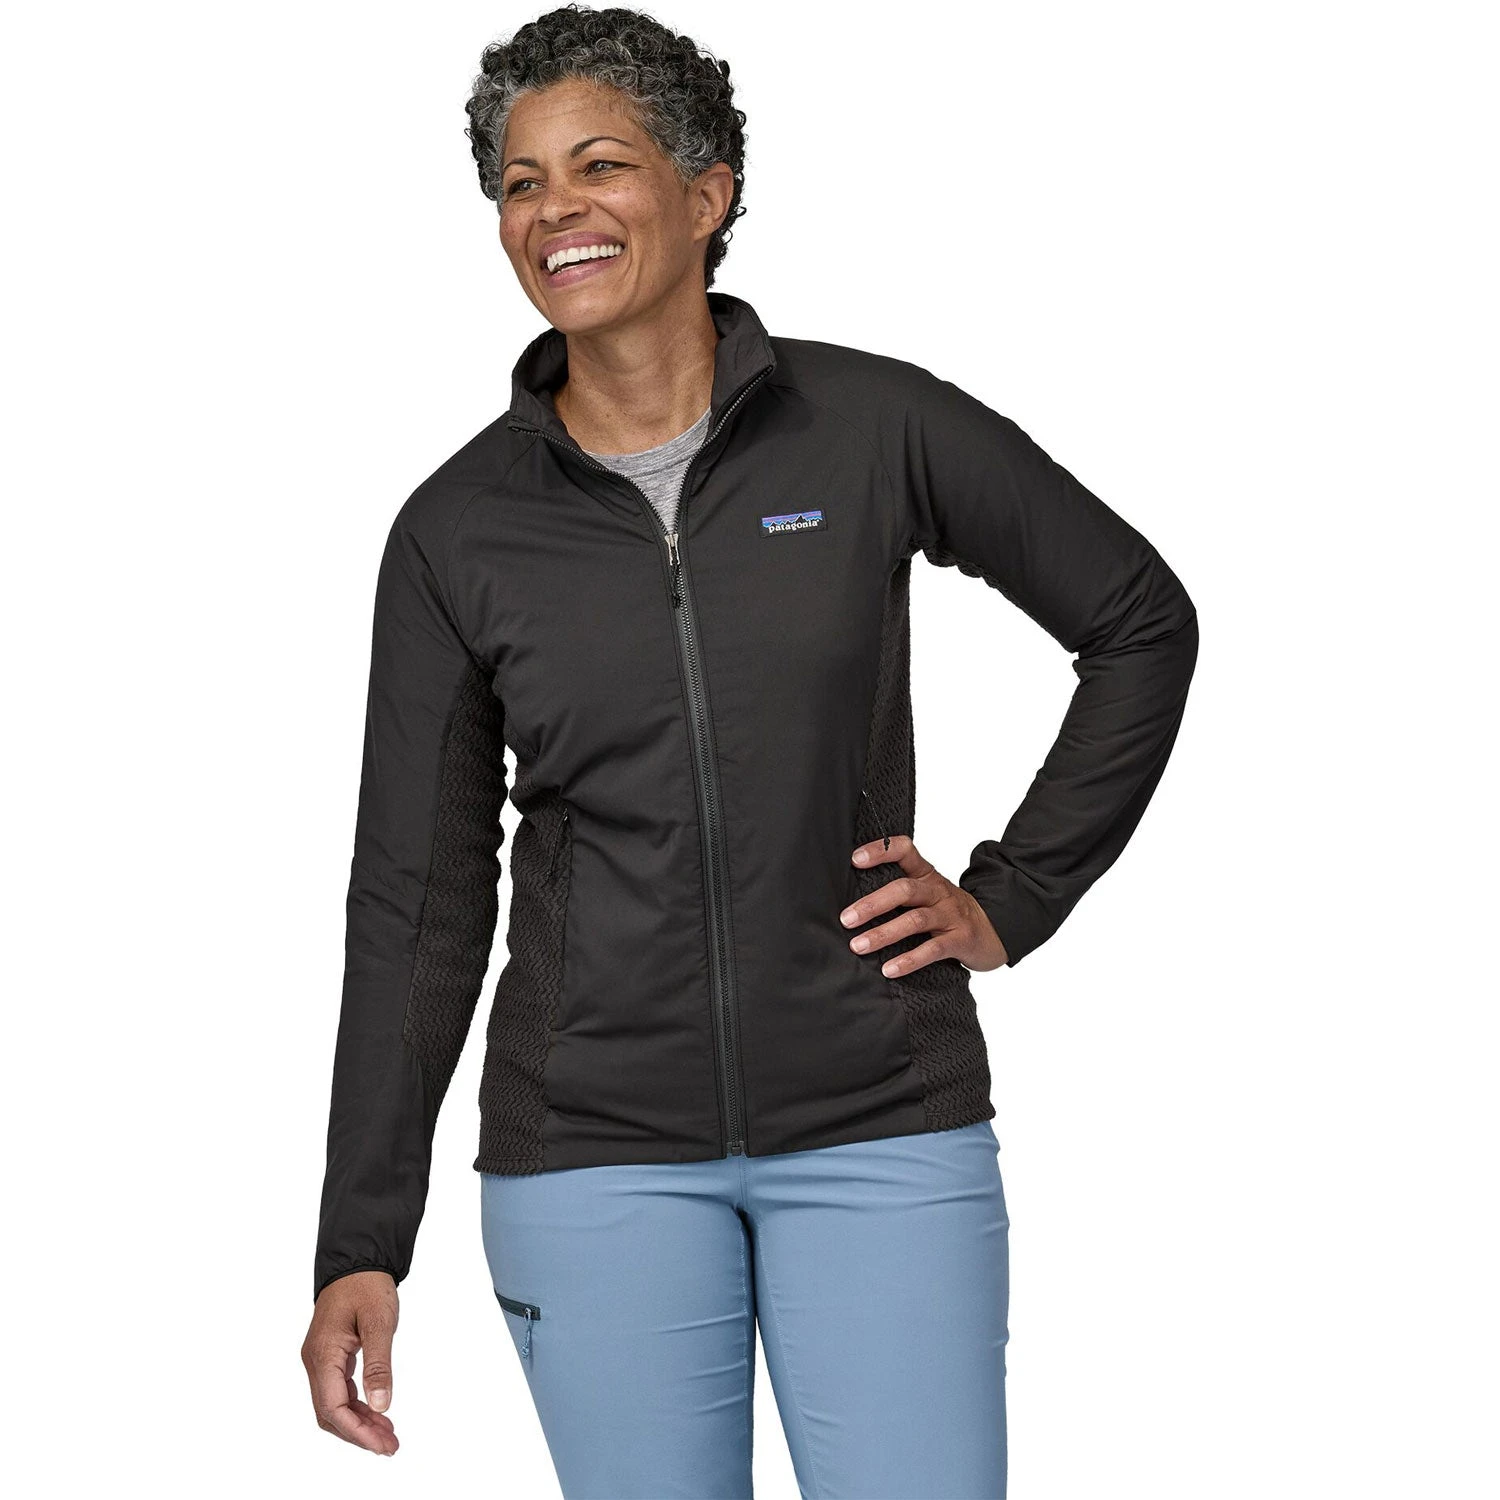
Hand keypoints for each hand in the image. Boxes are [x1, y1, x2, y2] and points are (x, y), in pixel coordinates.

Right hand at [301, 1270, 400, 1456]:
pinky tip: (377, 1413)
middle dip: (358, 1433)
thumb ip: (379, 1365)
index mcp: (322, 1355)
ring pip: (334, 1404)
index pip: (332, 1408)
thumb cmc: (367, 1285)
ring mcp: (320, 1359)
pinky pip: (338, 1390)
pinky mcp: (330, 1355)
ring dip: (359, 1422)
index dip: (356, 1432)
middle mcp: (315, 1361)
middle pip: (330, 1413)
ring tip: (387, 1436)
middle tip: (389, 1447)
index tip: (381, 1445)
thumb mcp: (379, 1322)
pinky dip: (357, 1405)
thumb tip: (382, 1406)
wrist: (358, 1259)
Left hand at [842, 833, 1009, 974]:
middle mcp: (938, 892)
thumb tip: (853, 904)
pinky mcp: (960, 940)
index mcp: (927, 876)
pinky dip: (909, 960)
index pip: (905, 851)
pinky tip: (888, 969)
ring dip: (884, 934)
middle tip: (846, 919)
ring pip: (915, 920)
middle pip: (904, 889)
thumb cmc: (950, 912)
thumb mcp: (929, 893)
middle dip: (873, 904)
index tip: (855, 859)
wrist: (996, 930)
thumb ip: (900, 892)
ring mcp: (951, 915)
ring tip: (859, 946)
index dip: (881, 851)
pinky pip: (932, 949)